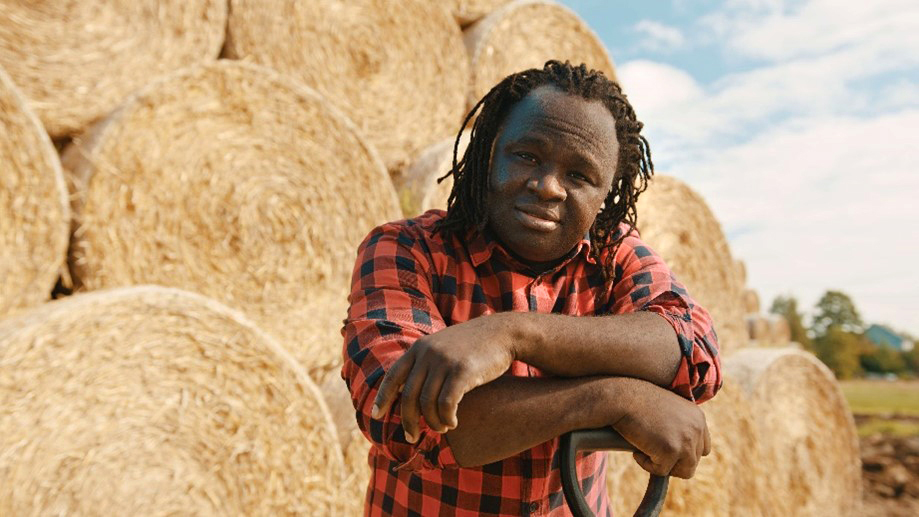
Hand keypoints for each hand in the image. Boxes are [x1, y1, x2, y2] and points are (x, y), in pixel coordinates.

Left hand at [371, 313, 515, 442]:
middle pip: (409, 395)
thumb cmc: (474, 345)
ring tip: (442, 428)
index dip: (383, 397)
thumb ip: (426, 363)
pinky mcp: (462, 371)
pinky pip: (446, 404)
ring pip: (427, 403)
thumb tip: (407, 390)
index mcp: (420, 348)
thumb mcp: (443, 346)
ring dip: (433, 422)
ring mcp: (444, 361)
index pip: (393, 375)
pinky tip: (453, 422)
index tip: (376, 415)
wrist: (502, 332)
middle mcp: (428, 353)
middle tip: (412, 437)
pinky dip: (447, 418)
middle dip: (408, 420)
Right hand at [609, 380, 710, 478]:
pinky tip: (636, 450)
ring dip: (663, 465)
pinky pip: (661, 471)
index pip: (703, 449)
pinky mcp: (671, 451)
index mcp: (698, 417)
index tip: (667, 451)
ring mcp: (686, 440)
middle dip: (673, 461)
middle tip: (652, 451)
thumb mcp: (668, 410)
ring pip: (684, 471)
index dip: (685, 454)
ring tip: (645, 451)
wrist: (623, 398)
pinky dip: (646, 464)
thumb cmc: (638, 400)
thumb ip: (680, 426)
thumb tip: (680, 451)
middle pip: (693, 462)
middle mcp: (697, 428)